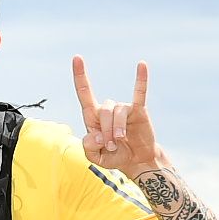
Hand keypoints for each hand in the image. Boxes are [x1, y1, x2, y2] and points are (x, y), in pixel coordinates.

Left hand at [73, 56, 157, 172]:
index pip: (85, 94)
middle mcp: (107, 110)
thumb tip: (96, 134)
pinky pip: (139, 93)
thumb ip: (89, 149)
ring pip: (116, 112)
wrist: (136, 162)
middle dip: (105, 131)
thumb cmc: (114, 157)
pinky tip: (141, 65)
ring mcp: (123, 109)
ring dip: (116, 128)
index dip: (80, 77)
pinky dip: (141, 80)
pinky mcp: (139, 111)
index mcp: (93, 118)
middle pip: (102, 111)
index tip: (77, 58)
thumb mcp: (96, 159)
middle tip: (110, 146)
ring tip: (120, 140)